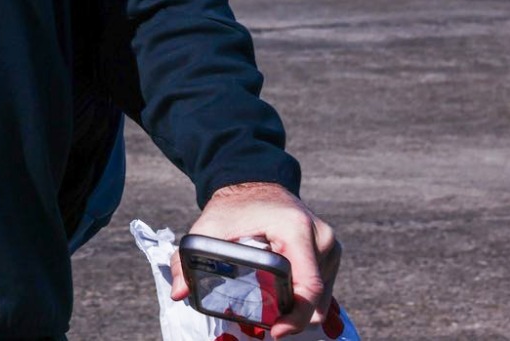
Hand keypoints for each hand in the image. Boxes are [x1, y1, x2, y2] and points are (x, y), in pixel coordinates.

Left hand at [170, 182, 339, 338]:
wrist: (254, 183)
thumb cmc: (233, 207)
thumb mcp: (208, 229)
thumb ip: (188, 259)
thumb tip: (180, 292)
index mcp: (296, 229)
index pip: (308, 286)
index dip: (295, 316)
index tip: (276, 331)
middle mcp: (320, 236)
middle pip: (317, 297)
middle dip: (294, 316)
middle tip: (269, 322)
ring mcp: (329, 243)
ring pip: (322, 296)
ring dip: (301, 307)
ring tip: (274, 304)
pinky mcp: (330, 249)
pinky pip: (323, 286)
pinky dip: (305, 297)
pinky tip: (283, 292)